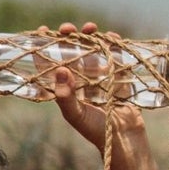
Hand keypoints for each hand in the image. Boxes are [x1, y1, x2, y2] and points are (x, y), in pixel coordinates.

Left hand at [44, 21, 146, 151]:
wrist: (125, 140)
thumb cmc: (96, 131)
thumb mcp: (77, 115)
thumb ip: (66, 96)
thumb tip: (60, 70)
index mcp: (66, 89)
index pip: (51, 65)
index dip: (45, 47)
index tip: (43, 30)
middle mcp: (81, 81)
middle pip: (72, 52)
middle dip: (69, 38)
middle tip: (69, 29)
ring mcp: (100, 78)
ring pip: (92, 51)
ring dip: (91, 37)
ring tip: (90, 28)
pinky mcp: (118, 78)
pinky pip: (115, 57)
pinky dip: (114, 45)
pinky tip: (113, 37)